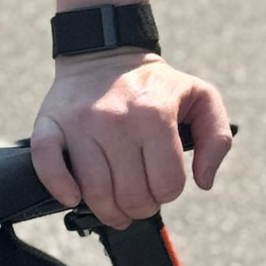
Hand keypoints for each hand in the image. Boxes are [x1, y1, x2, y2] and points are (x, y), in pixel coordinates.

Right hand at [30, 52, 232, 230]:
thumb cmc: (156, 85)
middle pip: (130, 195)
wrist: (106, 54)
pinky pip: (47, 167)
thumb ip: (217, 138)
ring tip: (117, 207)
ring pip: (94, 192)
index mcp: (155, 114)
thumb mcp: (202, 98)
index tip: (164, 183)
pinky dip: (60, 189)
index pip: (166, 184)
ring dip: (108, 211)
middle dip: (140, 207)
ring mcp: (81, 124)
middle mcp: (117, 120)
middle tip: (141, 198)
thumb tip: (204, 182)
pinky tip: (74, 196)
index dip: (168, 192)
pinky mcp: (51, 126)